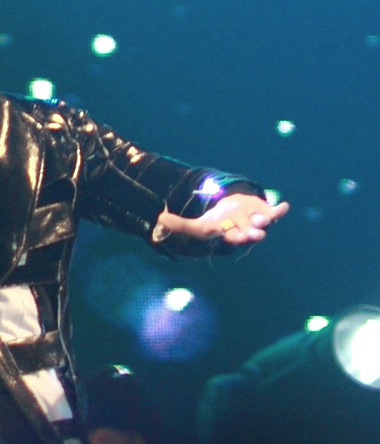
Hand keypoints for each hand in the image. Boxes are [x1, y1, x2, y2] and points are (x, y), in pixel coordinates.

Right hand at [153, 193, 289, 245]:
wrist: (236, 215)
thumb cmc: (218, 222)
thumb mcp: (199, 225)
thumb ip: (180, 224)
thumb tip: (159, 219)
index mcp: (229, 233)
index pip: (232, 236)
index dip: (235, 236)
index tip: (236, 237)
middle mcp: (245, 229)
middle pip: (248, 231)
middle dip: (252, 233)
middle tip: (257, 235)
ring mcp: (256, 221)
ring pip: (261, 222)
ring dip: (264, 221)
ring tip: (265, 221)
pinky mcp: (266, 212)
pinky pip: (275, 213)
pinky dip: (280, 210)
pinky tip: (285, 206)